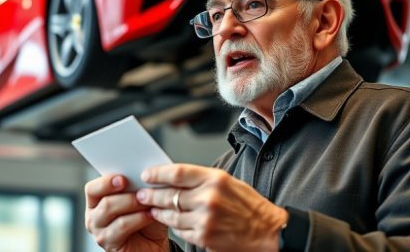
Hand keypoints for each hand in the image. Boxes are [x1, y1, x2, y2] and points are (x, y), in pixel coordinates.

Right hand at [84, 174, 168, 251]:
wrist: (154, 244)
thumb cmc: (146, 218)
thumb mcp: (141, 198)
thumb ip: (136, 186)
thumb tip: (142, 172)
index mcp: (97, 201)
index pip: (92, 189)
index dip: (106, 182)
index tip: (123, 178)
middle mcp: (93, 217)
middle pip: (104, 201)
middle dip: (126, 194)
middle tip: (143, 191)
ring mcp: (100, 232)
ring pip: (111, 211)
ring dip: (133, 204)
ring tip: (149, 202)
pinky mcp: (109, 244)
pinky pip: (122, 226)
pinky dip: (138, 218)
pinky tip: (150, 215)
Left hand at [137, 164, 287, 251]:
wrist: (268, 231)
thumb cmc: (249, 205)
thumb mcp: (227, 182)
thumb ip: (201, 179)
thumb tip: (174, 178)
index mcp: (215, 179)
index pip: (177, 172)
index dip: (157, 173)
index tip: (147, 175)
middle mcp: (208, 198)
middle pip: (169, 194)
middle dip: (151, 194)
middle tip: (142, 193)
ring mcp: (205, 219)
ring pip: (170, 214)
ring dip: (158, 211)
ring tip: (152, 207)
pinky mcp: (203, 237)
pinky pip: (179, 230)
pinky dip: (173, 225)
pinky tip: (169, 221)